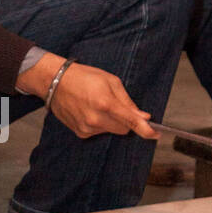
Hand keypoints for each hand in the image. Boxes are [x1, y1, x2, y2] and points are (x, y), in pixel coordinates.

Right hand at [19, 53, 155, 140]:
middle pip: (124, 129)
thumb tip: (143, 116)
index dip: (146, 130)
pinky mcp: (80, 133)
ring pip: (111, 131)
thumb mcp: (110, 81)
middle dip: (126, 121)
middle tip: (117, 106)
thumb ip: (127, 101)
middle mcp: (96, 119)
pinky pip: (99, 132)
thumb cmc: (83, 77)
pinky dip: (100, 124)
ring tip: (98, 105)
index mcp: (106, 103)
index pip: (131, 122)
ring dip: (112, 122)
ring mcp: (87, 128)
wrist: (55, 82)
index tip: (156, 135)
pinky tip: (90, 111)